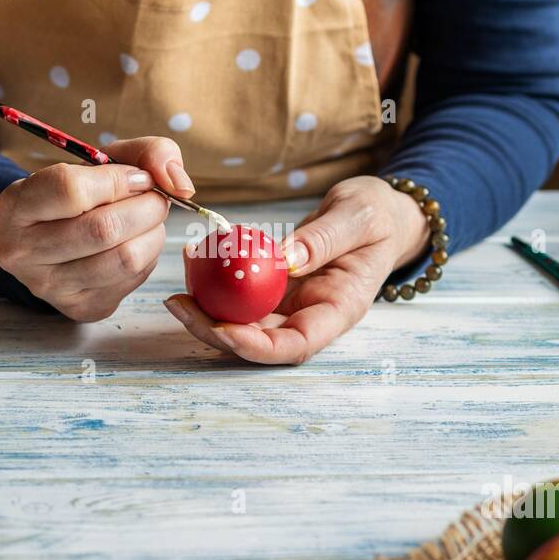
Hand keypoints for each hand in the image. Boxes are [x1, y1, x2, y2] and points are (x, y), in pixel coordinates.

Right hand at [0, 138, 194, 320]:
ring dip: (153, 234)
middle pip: (103, 229)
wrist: (53, 241)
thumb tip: (180, 185)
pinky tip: (136, 244)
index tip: (138, 178)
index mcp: (16, 204)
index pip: (71, 190)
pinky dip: (147, 256)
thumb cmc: (79, 195)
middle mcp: (22, 250)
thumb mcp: (101, 161)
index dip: (119, 180)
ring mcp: (49, 286)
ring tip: (149, 220)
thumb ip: (146, 153)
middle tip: (156, 199)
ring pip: (124, 259)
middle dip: (147, 207)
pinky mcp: (80, 307)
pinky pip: (132, 280)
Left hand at [164, 175, 431, 363]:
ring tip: (177, 291)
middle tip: (180, 305)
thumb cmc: (378, 214)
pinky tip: (193, 262)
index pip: (295, 346)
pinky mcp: (277, 288)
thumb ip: (325, 238)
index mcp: (339, 310)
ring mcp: (293, 305)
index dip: (255, 347)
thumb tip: (285, 260)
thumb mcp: (359, 217)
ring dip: (208, 313)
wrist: (380, 212)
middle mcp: (312, 315)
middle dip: (216, 333)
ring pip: (245, 324)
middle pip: (260, 342)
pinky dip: (216, 285)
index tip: (221, 328)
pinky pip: (242, 295)